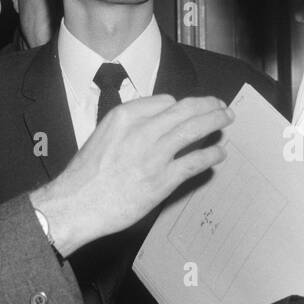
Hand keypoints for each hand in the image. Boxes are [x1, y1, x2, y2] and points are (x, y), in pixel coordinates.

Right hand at [30, 94, 229, 255]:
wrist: (77, 203)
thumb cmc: (86, 174)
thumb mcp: (103, 135)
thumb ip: (128, 126)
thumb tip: (154, 124)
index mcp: (125, 116)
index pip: (164, 101)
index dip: (180, 105)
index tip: (188, 110)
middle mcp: (142, 130)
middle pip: (184, 109)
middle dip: (207, 105)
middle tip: (220, 106)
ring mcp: (154, 154)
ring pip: (193, 129)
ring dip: (215, 122)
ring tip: (226, 120)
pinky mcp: (163, 180)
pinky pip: (195, 161)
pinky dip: (211, 154)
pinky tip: (219, 153)